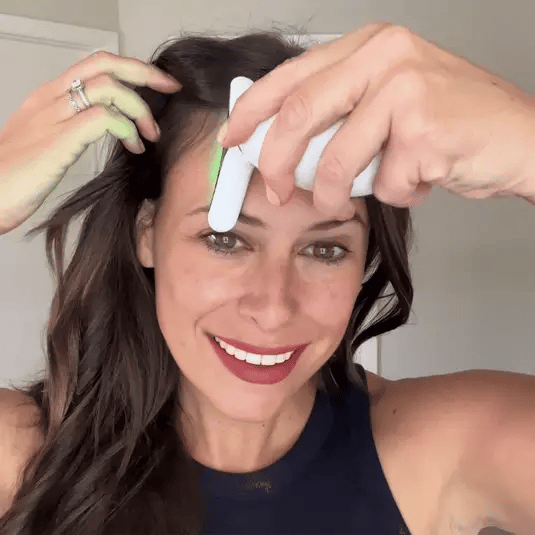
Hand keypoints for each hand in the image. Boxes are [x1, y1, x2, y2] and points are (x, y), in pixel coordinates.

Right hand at [0, 51, 181, 234]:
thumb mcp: (46, 143)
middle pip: (104, 65)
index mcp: (48, 97)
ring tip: (149, 135)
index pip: (94, 65)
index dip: (131, 68)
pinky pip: (104, 118)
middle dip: (144, 73)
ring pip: (108, 88)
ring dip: (139, 108)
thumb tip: (111, 128)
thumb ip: (73, 129)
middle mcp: (50, 99)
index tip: (158, 84)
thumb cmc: (16, 177)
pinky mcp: (59, 139)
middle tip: (170, 89)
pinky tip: (133, 147)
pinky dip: (127, 129)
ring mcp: (54, 117)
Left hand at [218, 23, 534, 215]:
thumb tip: (283, 145)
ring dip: (337, 194)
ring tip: (352, 199)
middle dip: (277, 164)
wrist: (520, 137)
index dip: (252, 111)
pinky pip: (383, 182)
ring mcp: (406, 88)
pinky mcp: (424, 128)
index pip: (290, 77)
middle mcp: (384, 56)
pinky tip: (419, 179)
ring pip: (337, 160)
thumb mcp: (389, 101)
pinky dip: (395, 194)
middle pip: (299, 115)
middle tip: (275, 193)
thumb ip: (341, 112)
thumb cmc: (450, 124)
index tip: (232, 139)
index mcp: (368, 47)